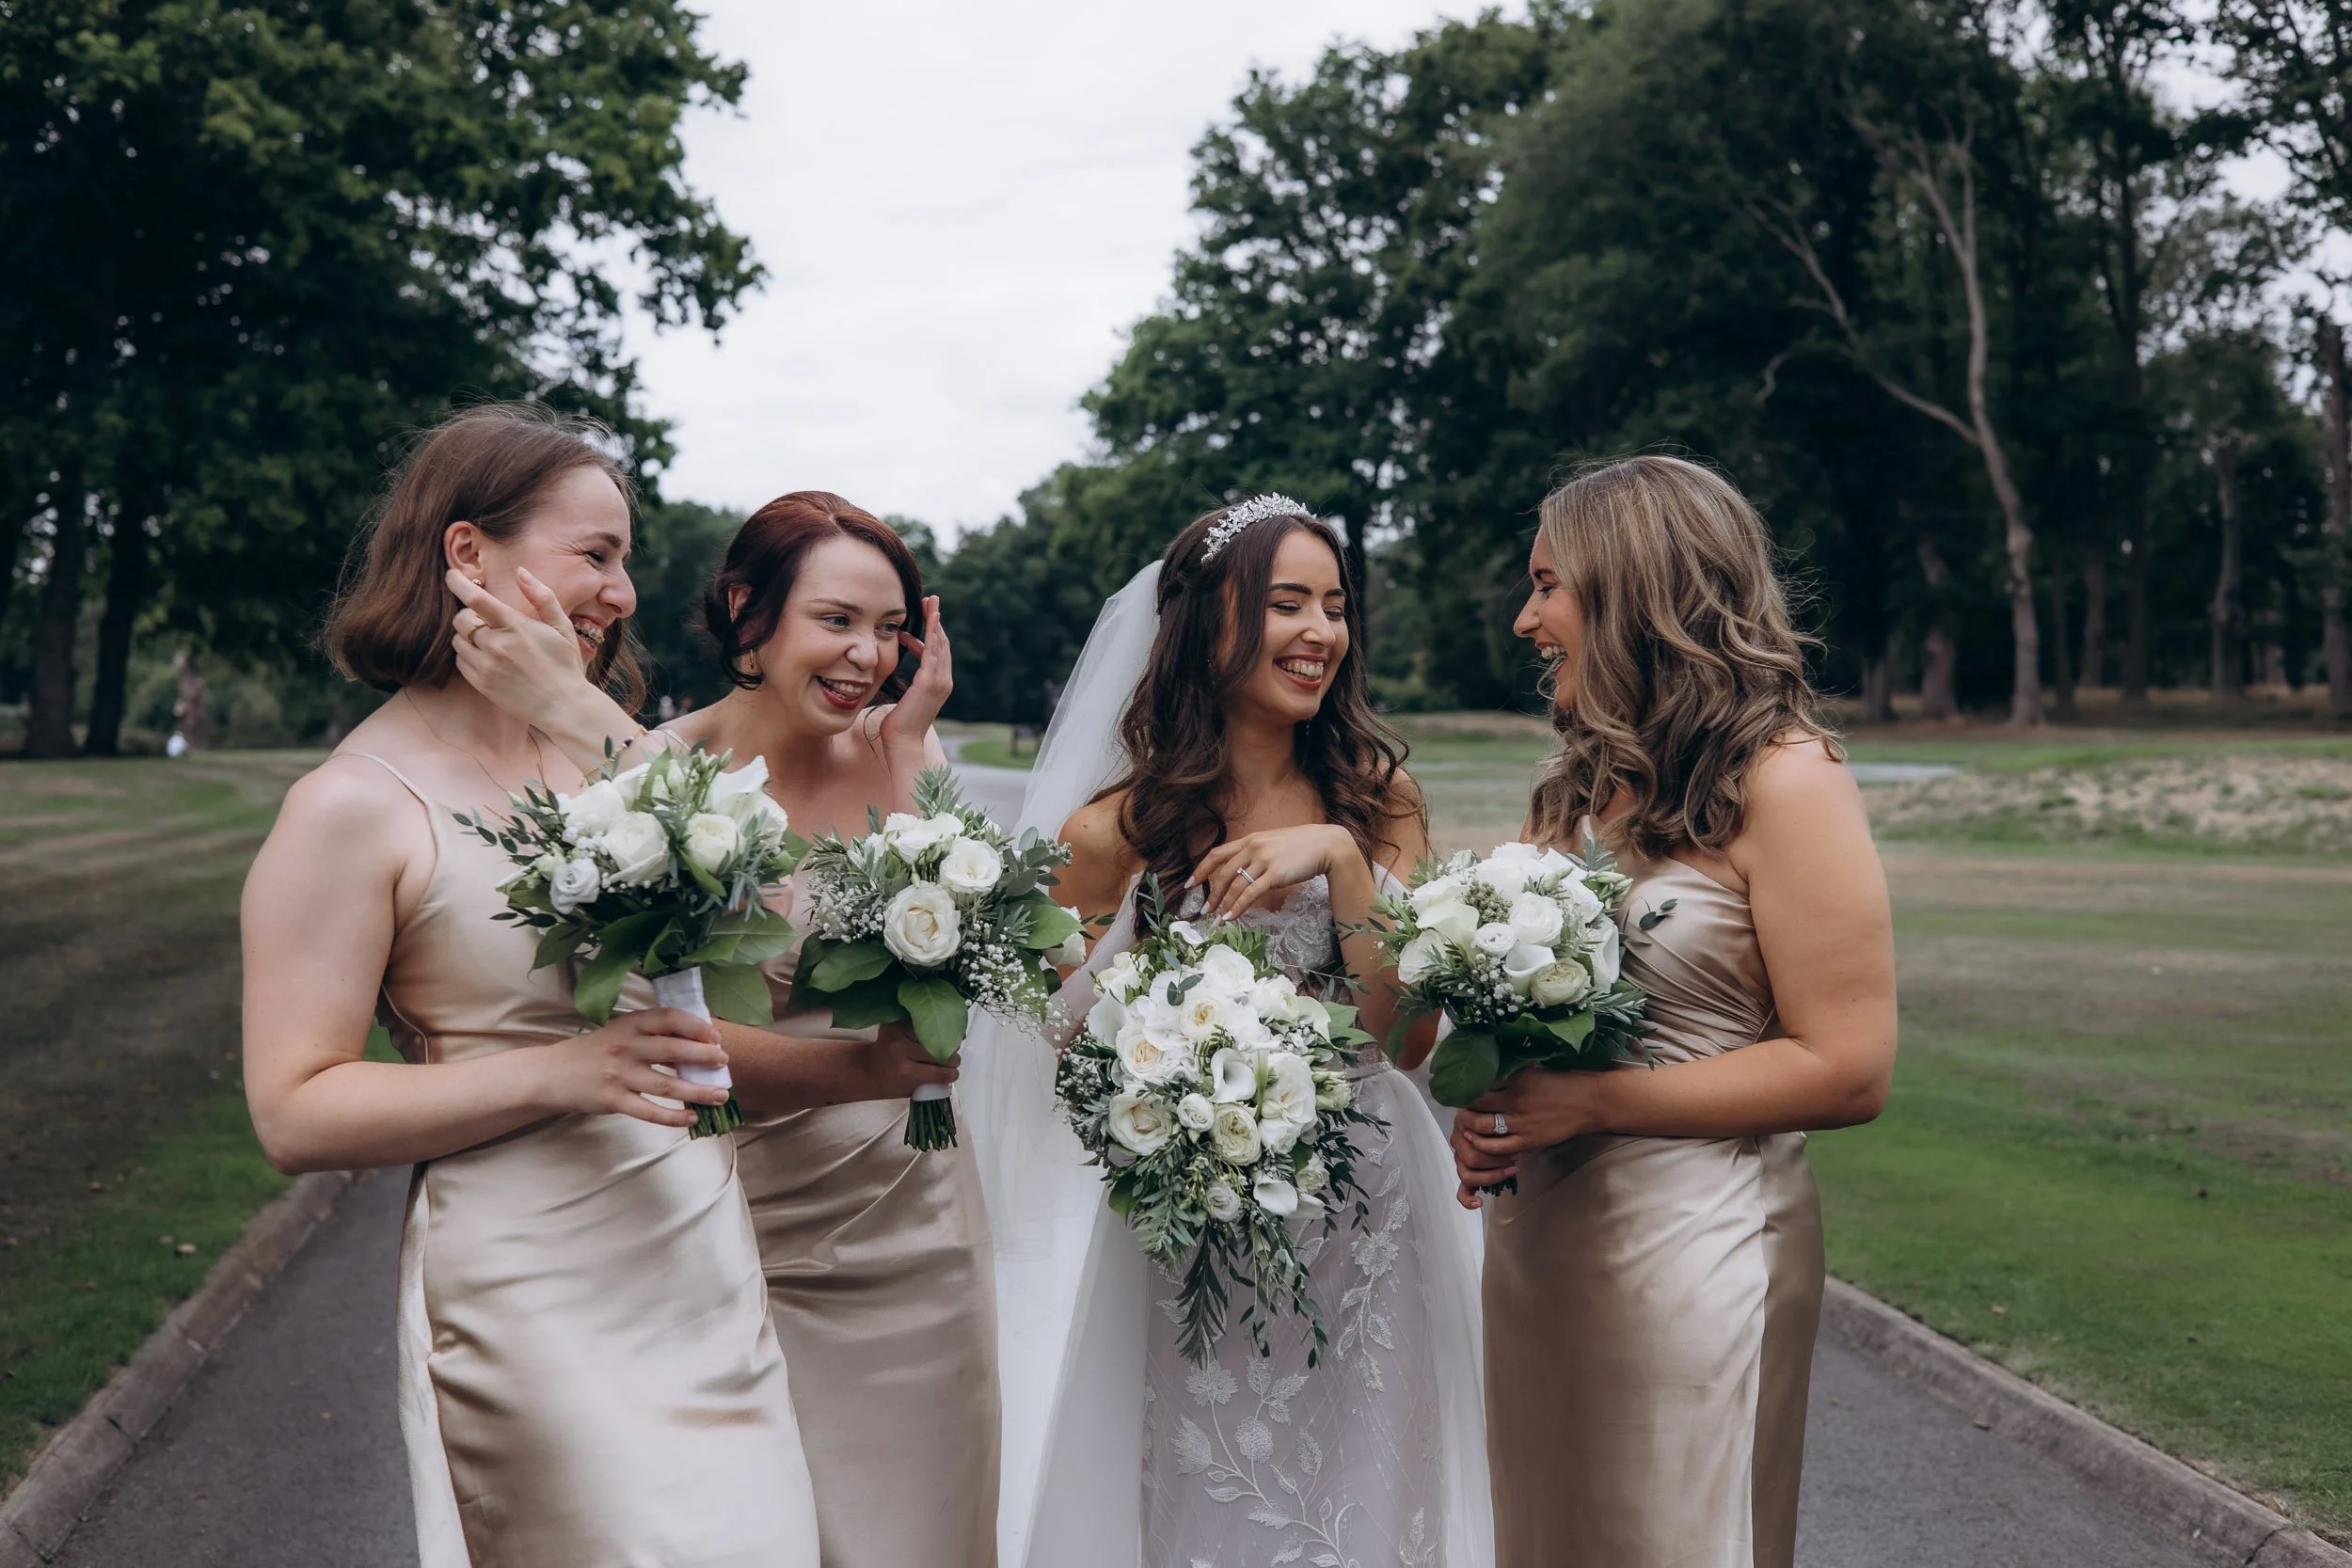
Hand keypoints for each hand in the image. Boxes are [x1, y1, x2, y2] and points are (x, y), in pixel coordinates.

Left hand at [446, 567, 598, 727]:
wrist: (564, 707)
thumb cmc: (565, 665)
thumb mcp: (562, 627)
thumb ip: (542, 597)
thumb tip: (521, 572)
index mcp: (516, 627)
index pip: (475, 599)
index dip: (458, 583)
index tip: (451, 575)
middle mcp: (497, 645)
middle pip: (461, 619)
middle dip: (468, 615)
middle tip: (485, 620)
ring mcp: (487, 666)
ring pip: (457, 640)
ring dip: (467, 636)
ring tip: (489, 641)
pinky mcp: (481, 684)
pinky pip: (460, 661)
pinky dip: (468, 655)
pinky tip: (487, 658)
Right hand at [540, 1008, 729, 1128]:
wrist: (553, 1074)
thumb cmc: (595, 1051)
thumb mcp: (620, 1033)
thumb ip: (652, 1035)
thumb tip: (697, 1042)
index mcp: (629, 1025)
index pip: (668, 1018)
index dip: (696, 1025)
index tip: (716, 1035)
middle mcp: (625, 1047)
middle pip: (672, 1050)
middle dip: (703, 1056)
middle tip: (724, 1062)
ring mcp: (618, 1075)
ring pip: (666, 1085)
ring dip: (697, 1091)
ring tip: (720, 1095)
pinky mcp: (612, 1100)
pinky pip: (649, 1111)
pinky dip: (673, 1117)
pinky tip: (691, 1118)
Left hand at [862, 1020, 958, 1099]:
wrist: (867, 1068)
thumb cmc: (890, 1083)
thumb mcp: (911, 1090)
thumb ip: (932, 1082)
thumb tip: (954, 1070)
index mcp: (904, 1071)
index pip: (939, 1072)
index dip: (950, 1074)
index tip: (953, 1074)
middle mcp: (900, 1049)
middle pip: (940, 1052)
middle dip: (950, 1059)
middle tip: (951, 1062)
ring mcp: (898, 1032)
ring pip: (936, 1035)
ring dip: (943, 1043)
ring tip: (943, 1049)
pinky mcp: (897, 1021)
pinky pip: (924, 1024)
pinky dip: (933, 1030)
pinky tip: (936, 1036)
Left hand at [875, 595, 950, 771]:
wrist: (903, 742)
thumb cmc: (898, 725)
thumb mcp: (904, 698)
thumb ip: (905, 685)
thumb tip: (895, 673)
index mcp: (937, 684)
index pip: (937, 652)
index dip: (932, 631)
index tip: (924, 615)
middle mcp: (943, 681)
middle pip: (943, 643)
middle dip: (937, 620)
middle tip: (931, 599)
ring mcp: (940, 681)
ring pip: (941, 644)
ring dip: (937, 621)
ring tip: (932, 602)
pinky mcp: (931, 682)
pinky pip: (935, 652)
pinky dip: (935, 634)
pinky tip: (932, 619)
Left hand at [1189, 824, 1359, 919]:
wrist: (1326, 845)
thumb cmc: (1302, 846)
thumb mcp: (1273, 842)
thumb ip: (1256, 852)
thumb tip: (1242, 869)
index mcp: (1250, 839)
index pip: (1217, 854)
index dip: (1201, 870)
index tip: (1191, 884)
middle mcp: (1253, 847)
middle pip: (1222, 873)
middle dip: (1211, 893)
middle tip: (1205, 909)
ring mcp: (1264, 860)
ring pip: (1234, 885)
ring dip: (1223, 904)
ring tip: (1217, 918)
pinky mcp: (1275, 874)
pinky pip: (1250, 893)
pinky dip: (1238, 907)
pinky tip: (1231, 917)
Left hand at [1448, 1070, 1605, 1200]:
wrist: (1589, 1102)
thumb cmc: (1561, 1083)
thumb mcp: (1531, 1071)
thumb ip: (1507, 1075)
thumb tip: (1482, 1077)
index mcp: (1515, 1080)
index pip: (1479, 1086)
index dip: (1465, 1089)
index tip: (1460, 1091)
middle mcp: (1515, 1101)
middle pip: (1476, 1106)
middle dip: (1463, 1109)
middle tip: (1460, 1109)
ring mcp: (1521, 1123)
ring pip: (1482, 1127)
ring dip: (1469, 1126)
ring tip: (1465, 1124)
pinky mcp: (1528, 1141)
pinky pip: (1497, 1147)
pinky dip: (1483, 1145)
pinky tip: (1478, 1140)